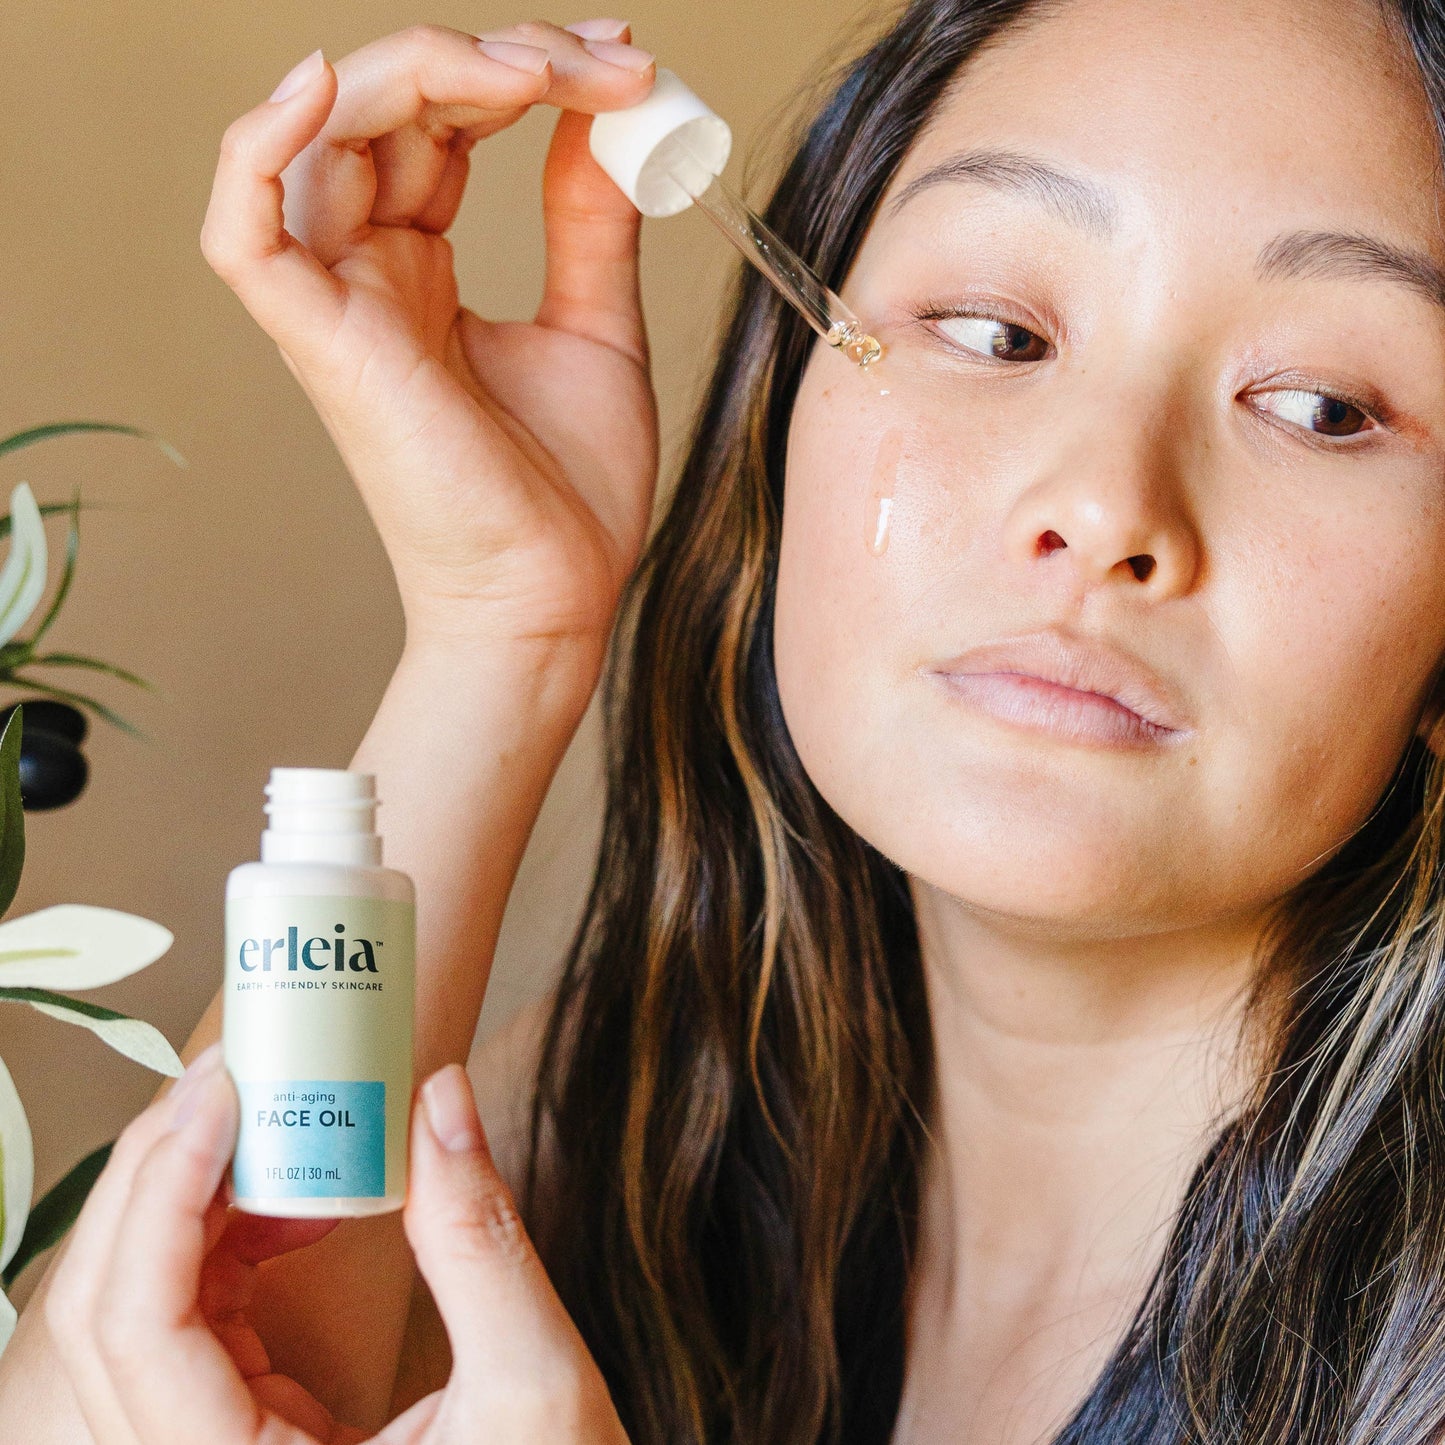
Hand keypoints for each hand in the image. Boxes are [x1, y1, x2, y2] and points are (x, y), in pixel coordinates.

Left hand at [45, 1042, 629, 1443]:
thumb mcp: (535, 1388)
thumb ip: (479, 1241)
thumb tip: (441, 1097)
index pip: (136, 1330)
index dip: (161, 1192)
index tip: (222, 1088)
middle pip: (107, 1315)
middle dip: (159, 1175)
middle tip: (234, 1078)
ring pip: (134, 1315)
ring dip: (188, 1201)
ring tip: (269, 1125)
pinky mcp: (239, 1436)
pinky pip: (187, 1326)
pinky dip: (226, 1241)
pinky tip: (301, 1200)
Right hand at [199, 20, 661, 652]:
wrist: (555, 595)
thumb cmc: (571, 492)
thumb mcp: (595, 327)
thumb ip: (586, 221)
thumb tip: (603, 120)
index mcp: (424, 268)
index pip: (441, 121)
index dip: (520, 69)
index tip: (620, 58)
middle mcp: (370, 271)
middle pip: (388, 106)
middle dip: (497, 57)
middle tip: (605, 58)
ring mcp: (339, 304)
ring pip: (325, 134)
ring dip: (425, 71)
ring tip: (538, 71)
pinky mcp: (321, 345)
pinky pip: (244, 231)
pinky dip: (262, 146)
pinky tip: (328, 84)